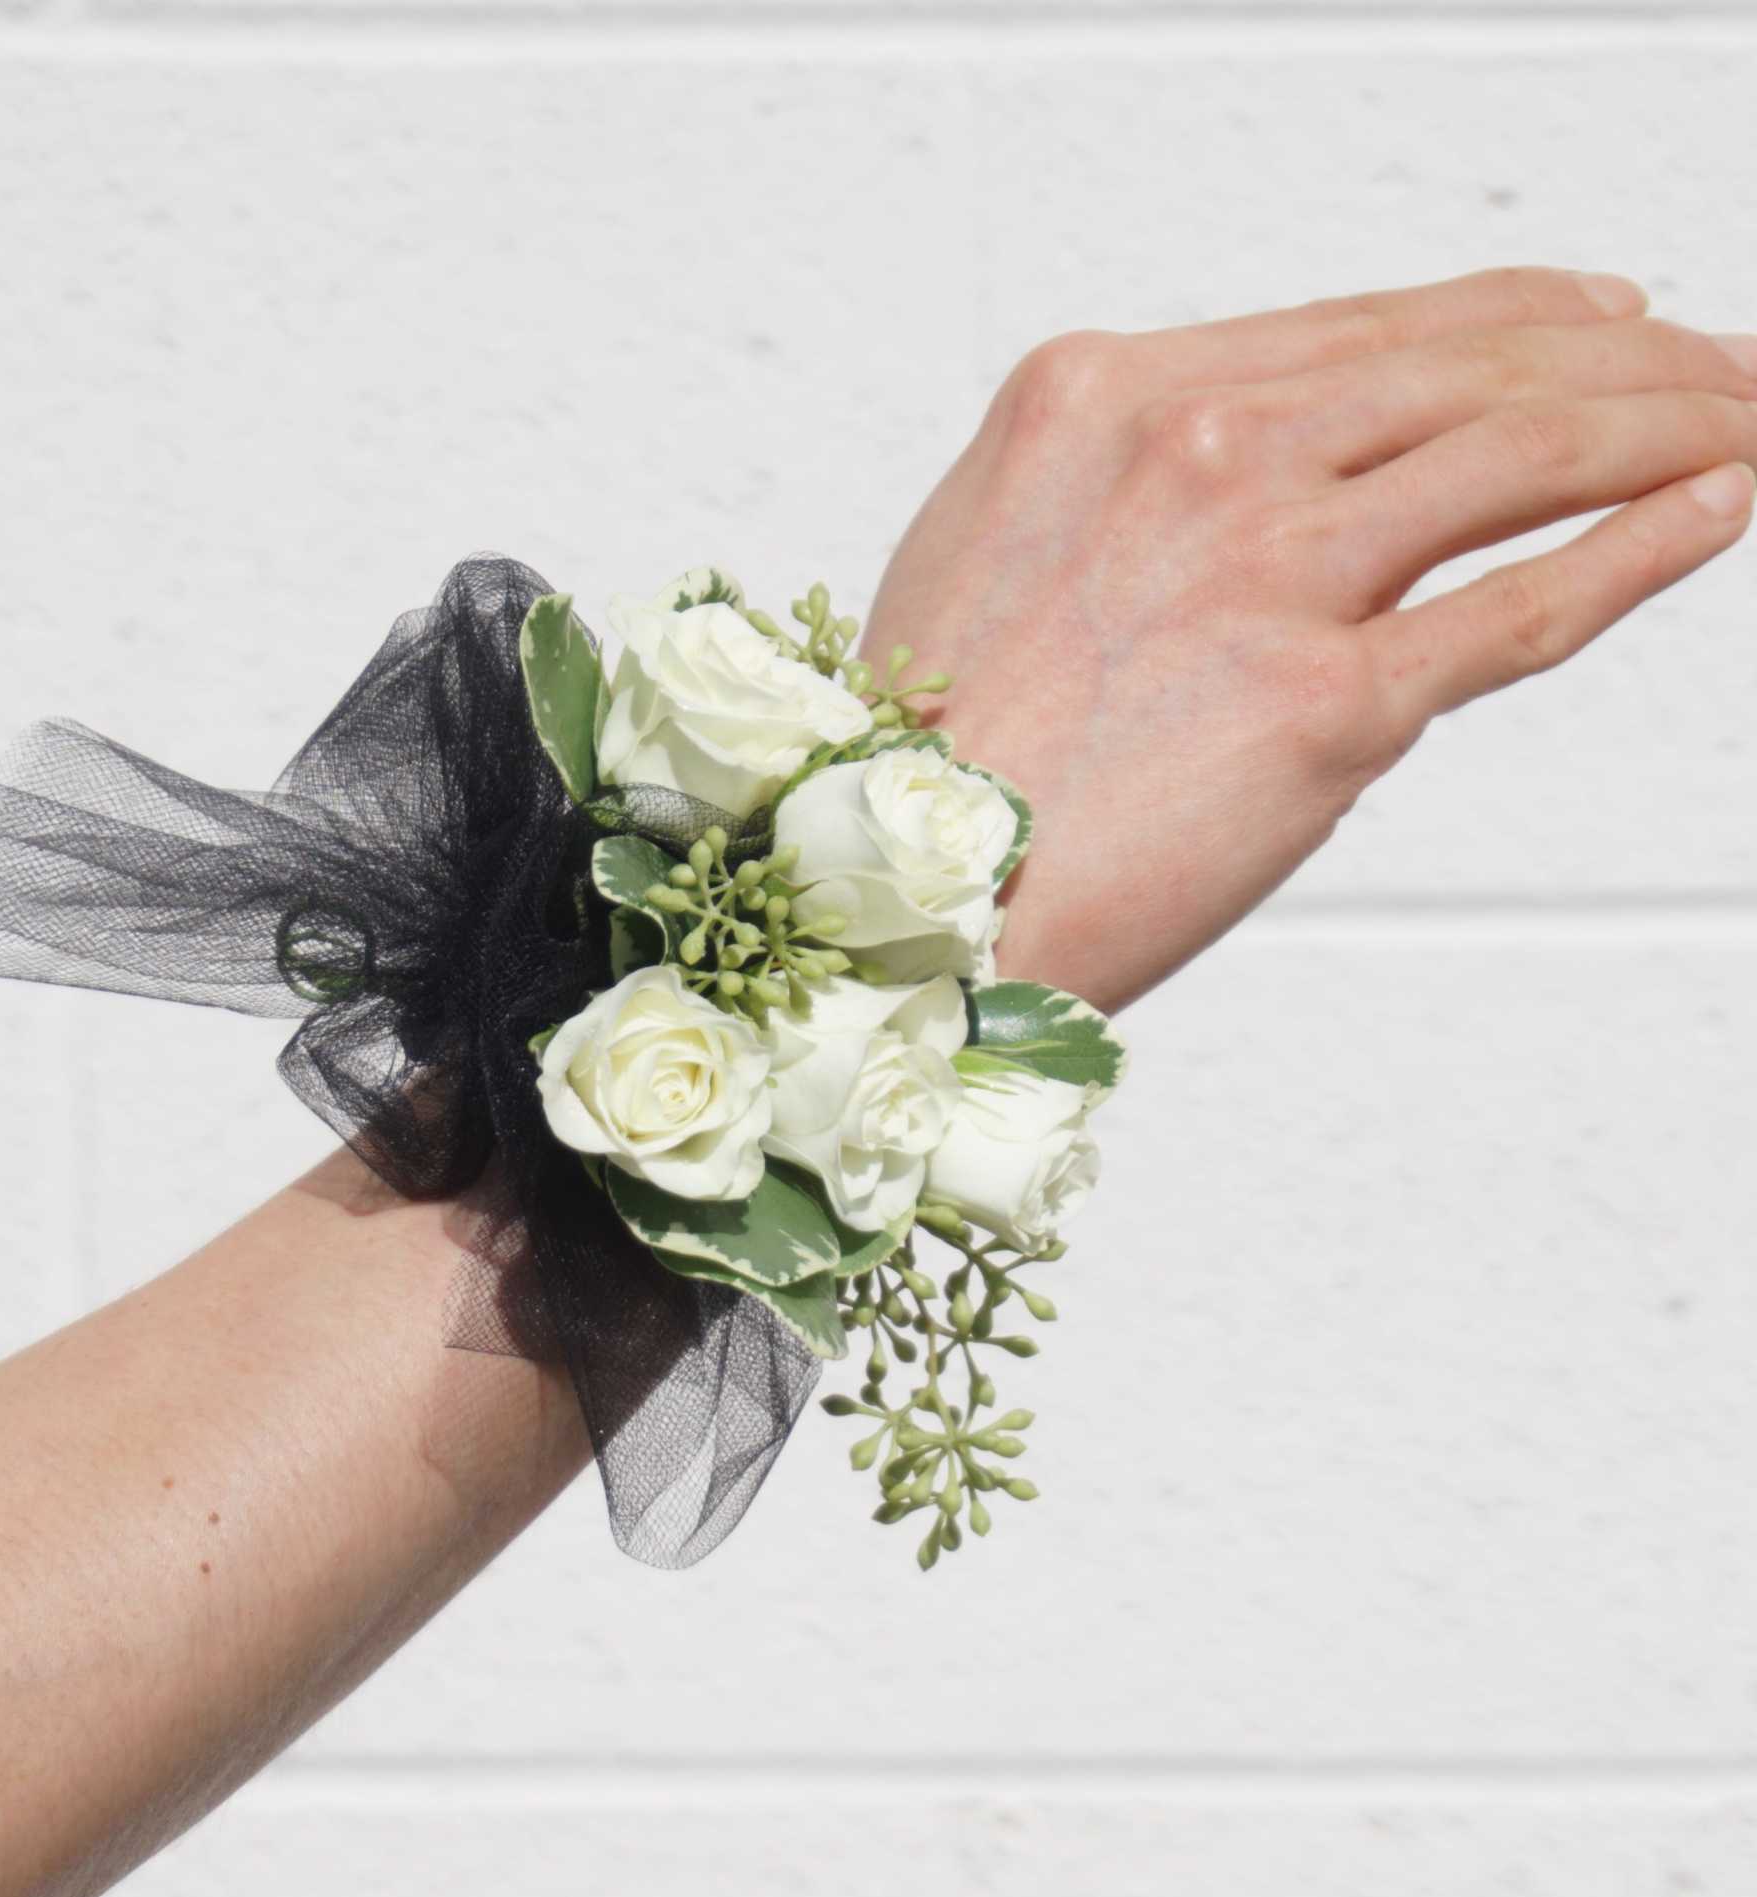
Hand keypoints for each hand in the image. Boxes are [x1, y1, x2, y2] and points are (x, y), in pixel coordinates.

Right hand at [867, 266, 1756, 1011]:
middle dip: (1628, 355)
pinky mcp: (1329, 702)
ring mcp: (1268, 570)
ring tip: (1749, 422)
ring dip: (1672, 424)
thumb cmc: (926, 755)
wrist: (902, 905)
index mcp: (1101, 397)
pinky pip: (1525, 607)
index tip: (1600, 318)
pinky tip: (1722, 507)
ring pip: (1523, 452)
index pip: (1358, 329)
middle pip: (1464, 368)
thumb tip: (1254, 485)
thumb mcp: (994, 549)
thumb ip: (1122, 486)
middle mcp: (1195, 452)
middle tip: (1721, 366)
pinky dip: (1648, 544)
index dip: (1506, 313)